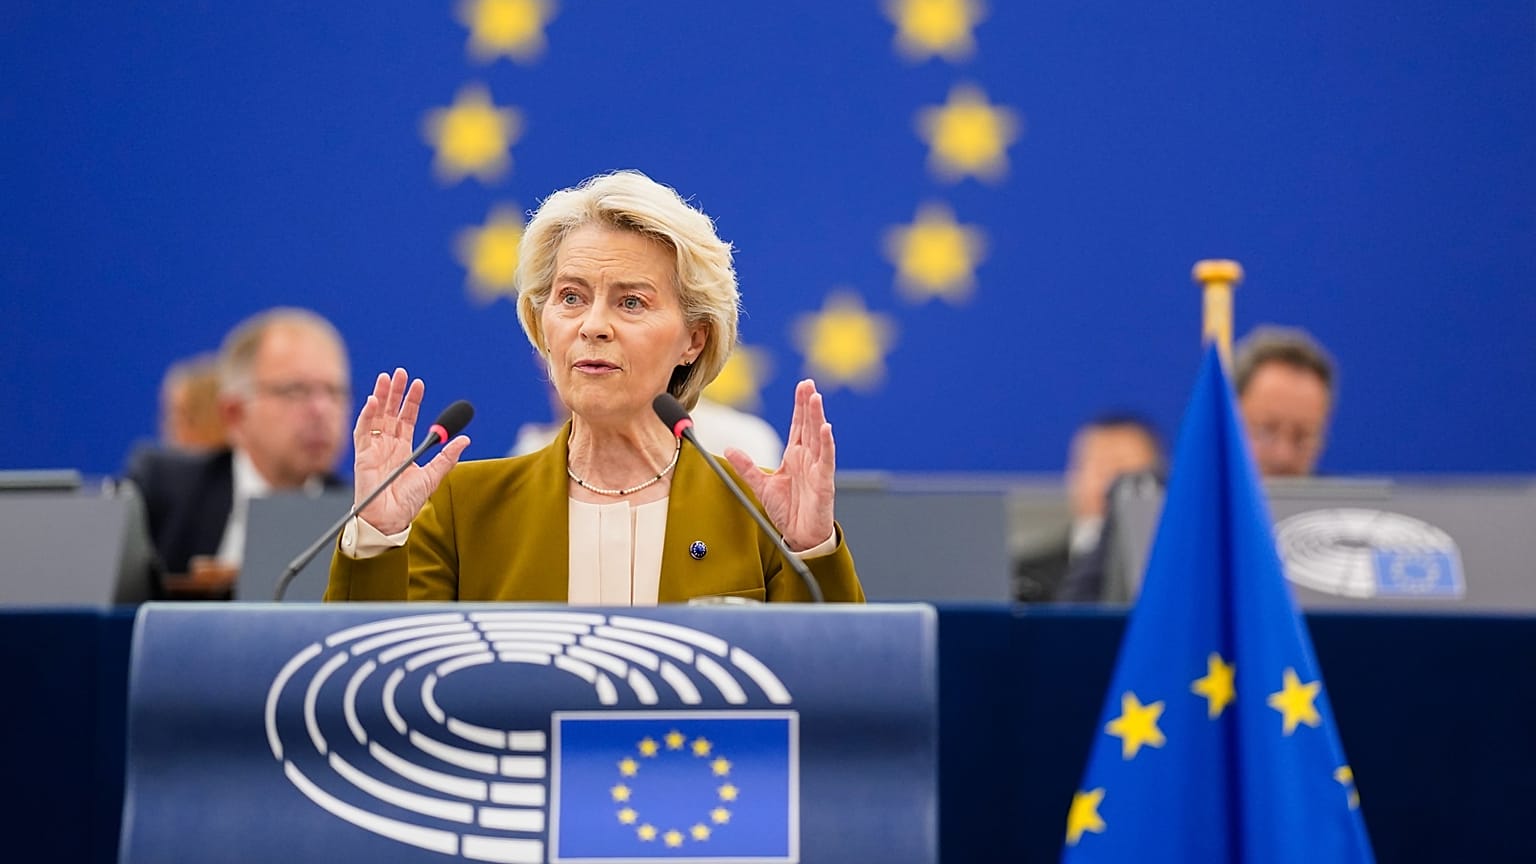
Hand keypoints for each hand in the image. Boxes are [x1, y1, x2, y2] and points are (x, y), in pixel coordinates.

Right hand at [353, 368, 470, 534]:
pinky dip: (367, 415)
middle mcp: (388, 445)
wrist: (390, 519)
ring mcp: (375, 448)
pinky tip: (374, 401)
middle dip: (395, 392)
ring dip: (380, 396)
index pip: (408, 418)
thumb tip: (465, 439)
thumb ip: (447, 458)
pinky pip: (363, 430)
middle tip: (400, 372)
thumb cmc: (407, 502)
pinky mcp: (362, 455)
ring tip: (386, 378)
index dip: (412, 401)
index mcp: (404, 448)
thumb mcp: (432, 477)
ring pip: (376, 416)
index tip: (418, 384)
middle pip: (391, 412)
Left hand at [723, 379, 835, 551]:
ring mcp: (817, 468)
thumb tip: (730, 449)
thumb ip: (747, 467)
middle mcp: (808, 458)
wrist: (800, 536)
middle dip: (809, 404)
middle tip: (809, 383)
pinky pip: (826, 459)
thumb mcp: (761, 486)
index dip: (799, 406)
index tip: (802, 387)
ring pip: (818, 437)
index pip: (798, 425)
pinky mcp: (824, 481)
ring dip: (817, 417)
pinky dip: (827, 443)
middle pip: (809, 425)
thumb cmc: (788, 511)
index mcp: (795, 456)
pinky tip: (826, 428)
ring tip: (815, 398)